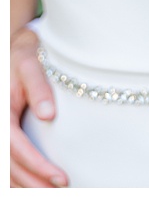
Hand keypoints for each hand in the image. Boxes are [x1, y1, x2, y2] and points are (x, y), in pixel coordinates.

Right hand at [10, 27, 66, 187]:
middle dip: (33, 182)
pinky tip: (35, 184)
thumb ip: (39, 88)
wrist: (13, 47)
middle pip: (8, 165)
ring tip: (50, 192)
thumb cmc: (24, 55)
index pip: (16, 147)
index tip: (60, 179)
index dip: (36, 165)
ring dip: (25, 184)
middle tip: (60, 190)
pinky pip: (6, 161)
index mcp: (0, 111)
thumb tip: (48, 115)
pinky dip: (18, 176)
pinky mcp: (2, 133)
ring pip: (4, 169)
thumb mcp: (31, 64)